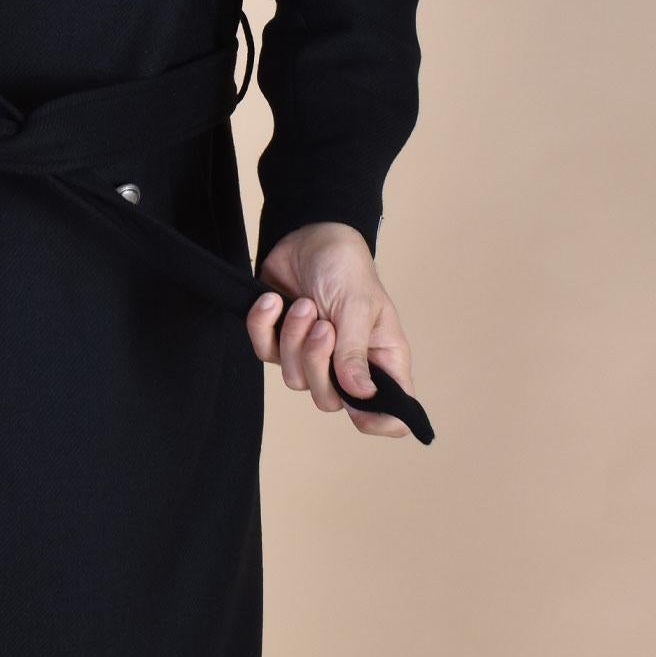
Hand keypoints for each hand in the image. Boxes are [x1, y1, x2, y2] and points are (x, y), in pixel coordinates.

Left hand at [245, 222, 414, 438]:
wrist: (310, 234)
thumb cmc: (346, 266)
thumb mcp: (356, 305)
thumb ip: (355, 352)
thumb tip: (361, 395)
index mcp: (382, 358)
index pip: (391, 412)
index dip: (379, 422)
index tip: (359, 404)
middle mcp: (349, 365)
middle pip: (328, 400)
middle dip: (317, 362)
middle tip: (322, 324)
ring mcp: (312, 355)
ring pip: (293, 378)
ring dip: (292, 337)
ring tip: (302, 303)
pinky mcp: (280, 341)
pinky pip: (264, 352)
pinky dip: (264, 324)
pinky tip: (273, 300)